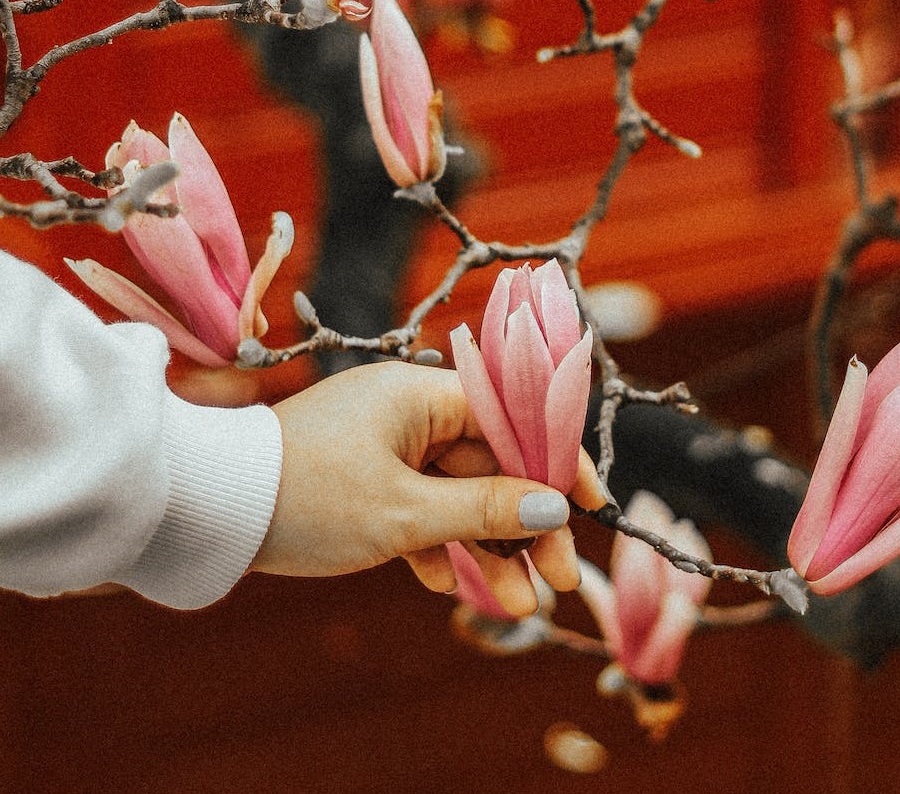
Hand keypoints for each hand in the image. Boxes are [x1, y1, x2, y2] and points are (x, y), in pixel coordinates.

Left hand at [256, 362, 606, 616]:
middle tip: (557, 580)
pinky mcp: (362, 479)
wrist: (207, 509)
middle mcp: (409, 411)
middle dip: (524, 526)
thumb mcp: (405, 512)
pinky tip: (440, 586)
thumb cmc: (307, 496)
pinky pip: (417, 507)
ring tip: (515, 606)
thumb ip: (485, 510)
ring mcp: (385, 446)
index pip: (512, 417)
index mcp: (422, 394)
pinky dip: (435, 545)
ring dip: (485, 549)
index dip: (556, 462)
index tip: (589, 507)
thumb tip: (554, 509)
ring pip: (457, 494)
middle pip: (491, 464)